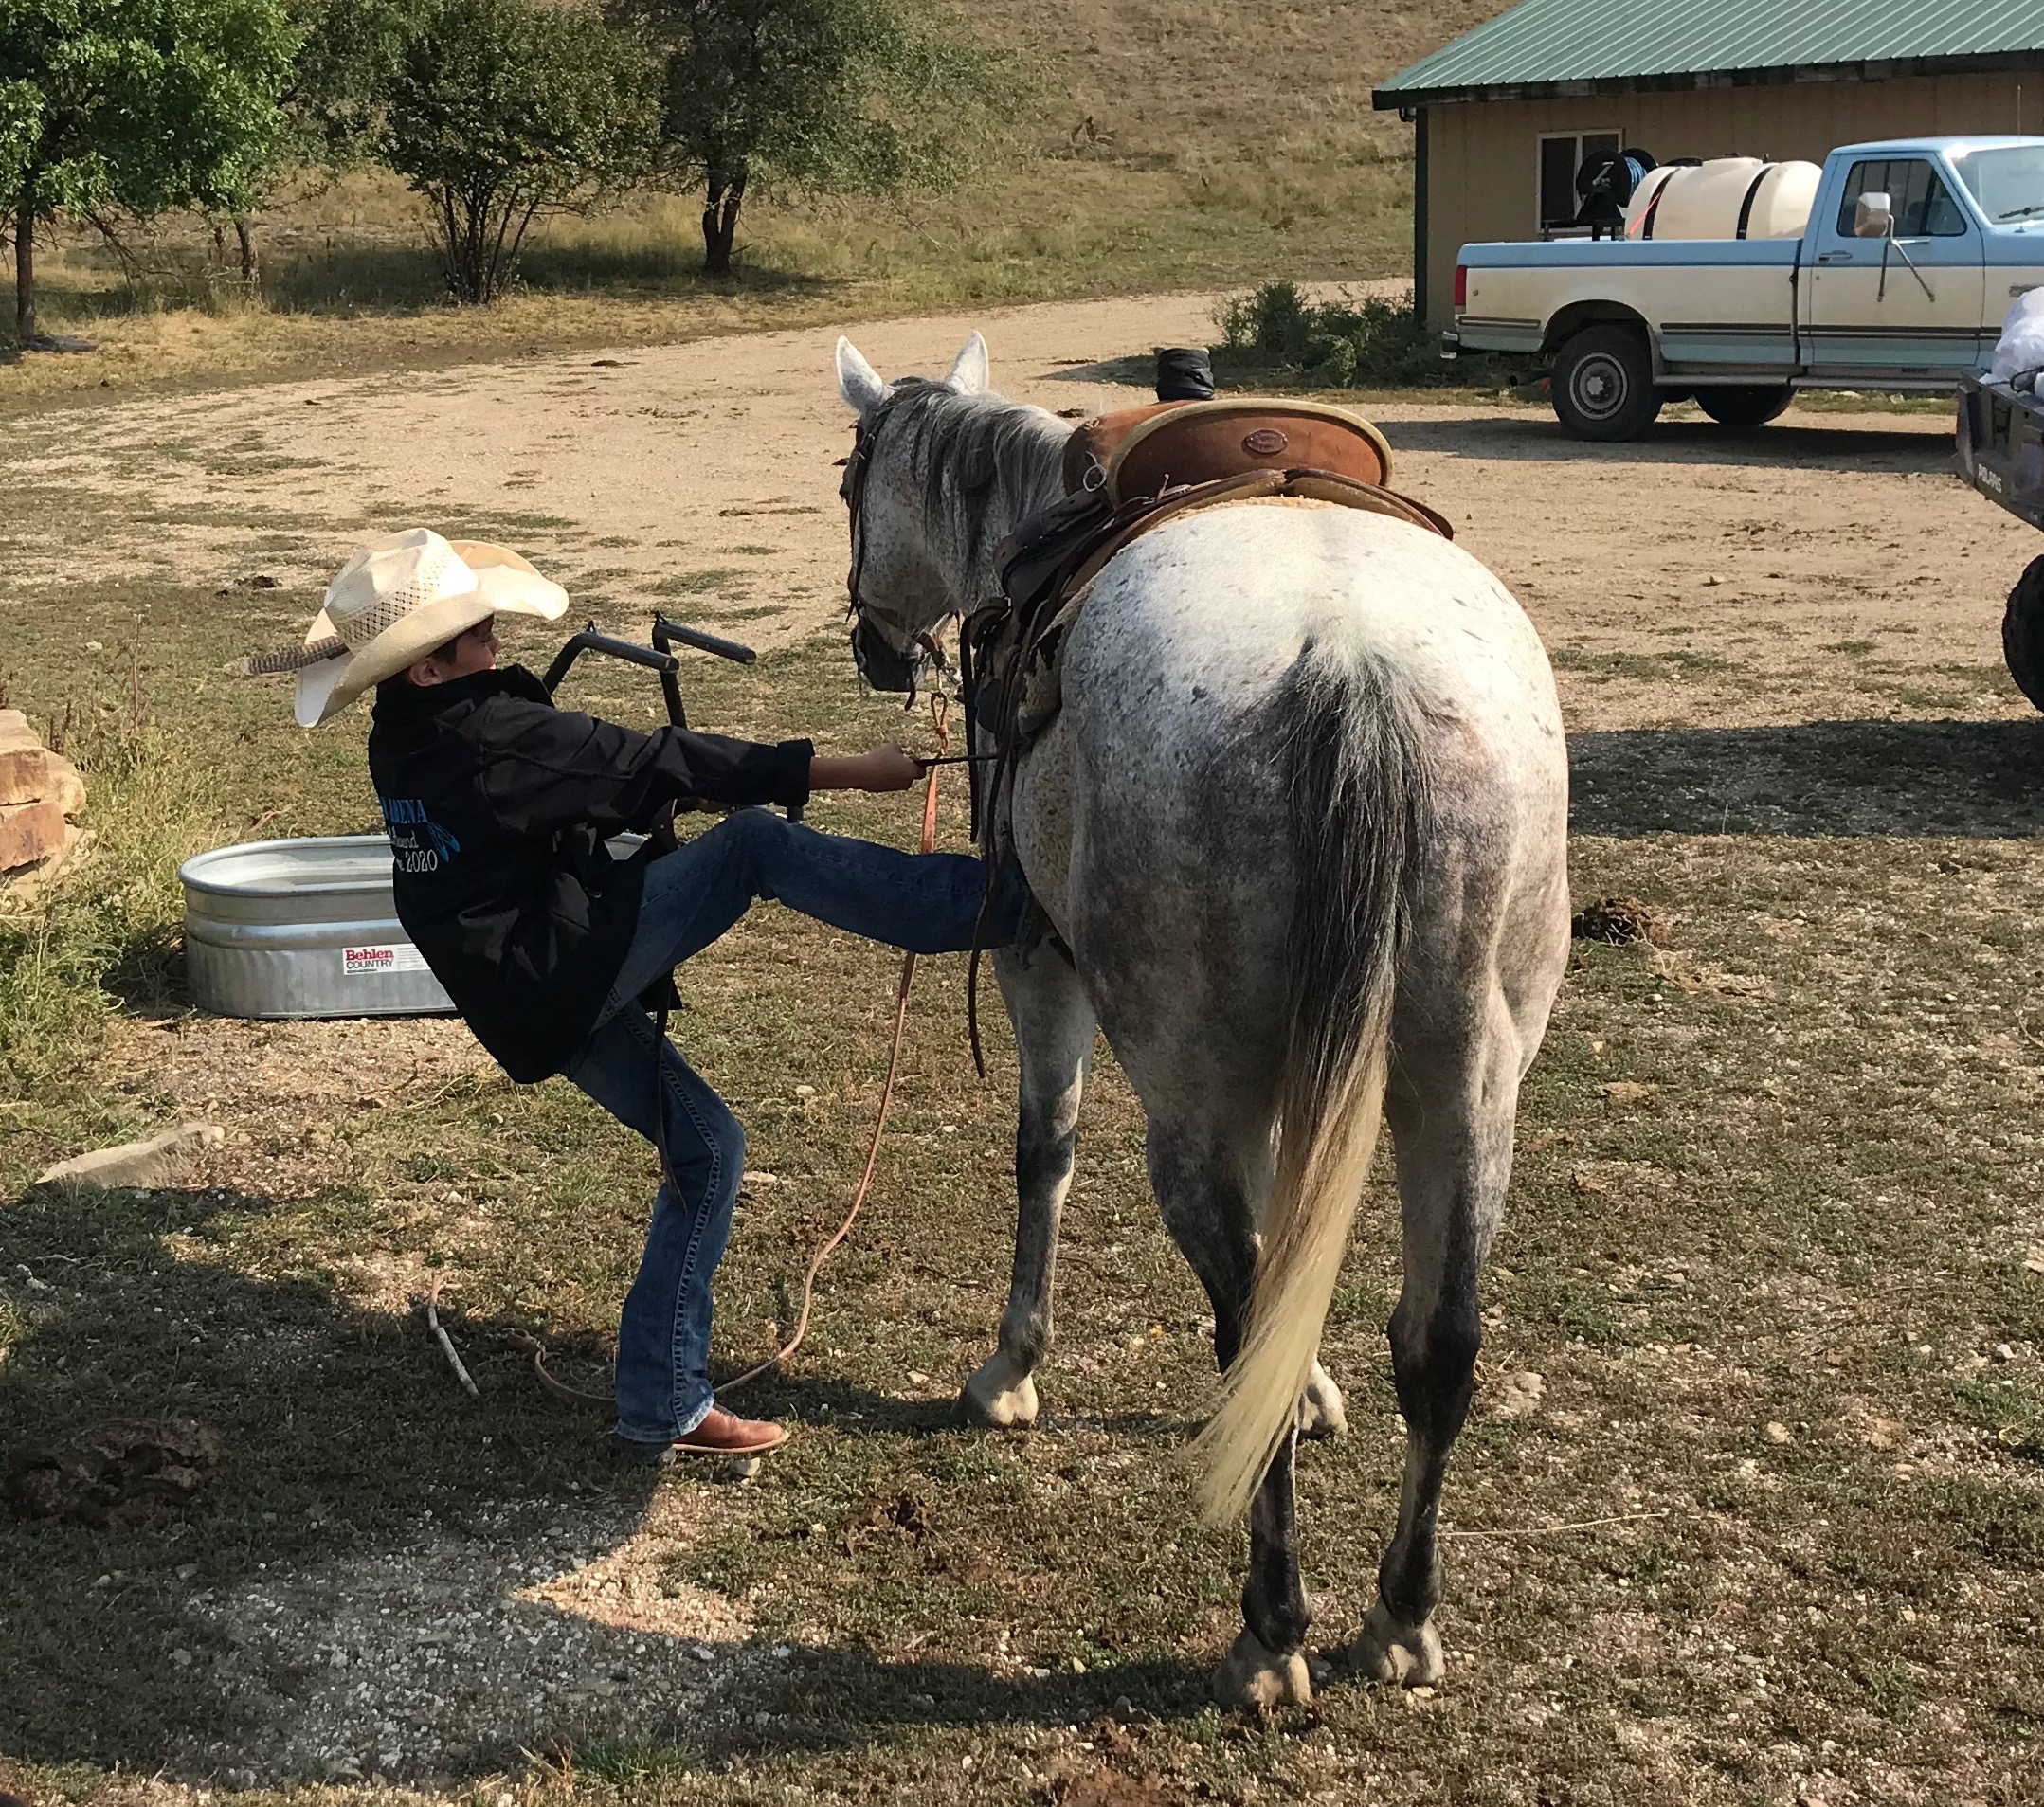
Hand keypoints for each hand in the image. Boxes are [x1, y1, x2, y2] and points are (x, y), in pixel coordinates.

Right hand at [808, 743, 923, 793]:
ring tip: (885, 762)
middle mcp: (906, 783)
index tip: (910, 757)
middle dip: (906, 768)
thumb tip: (901, 752)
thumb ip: (901, 749)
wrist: (863, 773)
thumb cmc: (881, 758)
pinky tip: (878, 768)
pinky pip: (889, 782)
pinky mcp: (885, 790)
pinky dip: (886, 776)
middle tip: (898, 759)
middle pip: (911, 776)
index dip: (918, 764)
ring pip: (899, 779)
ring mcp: (895, 788)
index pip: (922, 771)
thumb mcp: (893, 746)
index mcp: (912, 772)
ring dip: (896, 772)